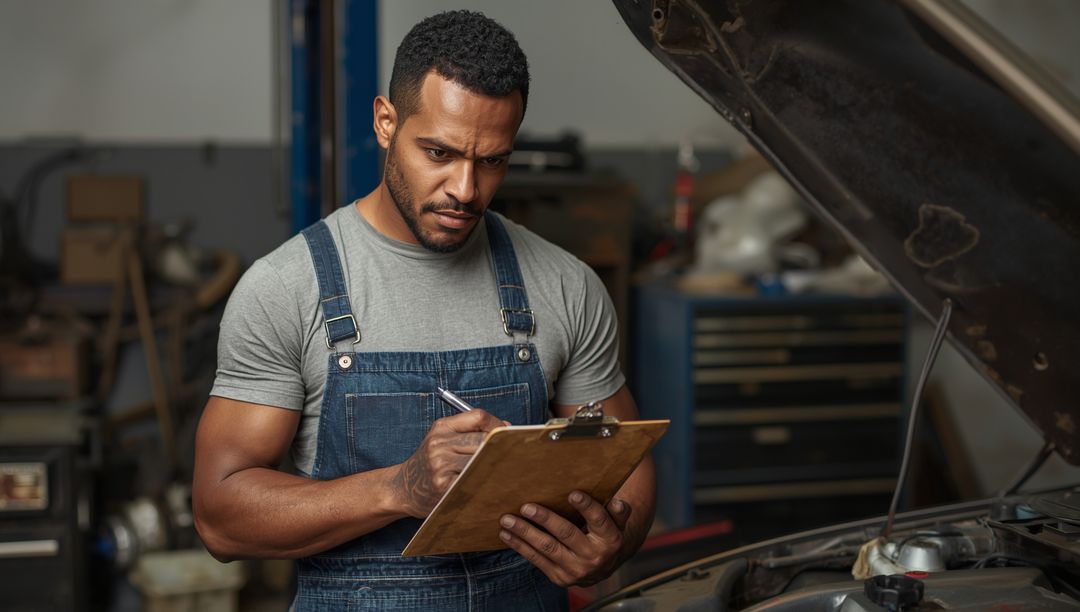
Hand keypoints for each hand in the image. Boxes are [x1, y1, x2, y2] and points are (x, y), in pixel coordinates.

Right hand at [394, 409, 504, 517]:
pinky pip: (474, 480)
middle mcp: (439, 444)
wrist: (402, 488)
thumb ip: (469, 430)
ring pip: (481, 460)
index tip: (507, 434)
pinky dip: (486, 482)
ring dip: (496, 466)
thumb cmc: (429, 463)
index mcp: (442, 427)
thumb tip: (506, 426)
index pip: (478, 417)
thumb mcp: (442, 438)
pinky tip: (491, 485)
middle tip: (515, 455)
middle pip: (483, 439)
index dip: (497, 425)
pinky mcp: (443, 486)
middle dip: (501, 447)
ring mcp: (440, 465)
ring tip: (506, 471)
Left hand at [498, 491, 633, 586]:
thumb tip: (619, 502)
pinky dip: (520, 547)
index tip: (573, 494)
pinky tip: (507, 535)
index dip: (586, 507)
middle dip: (545, 519)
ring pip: (547, 548)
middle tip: (526, 507)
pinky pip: (537, 560)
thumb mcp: (616, 522)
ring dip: (525, 533)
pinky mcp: (560, 578)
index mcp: (610, 539)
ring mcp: (576, 570)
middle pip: (567, 534)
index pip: (599, 520)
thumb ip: (618, 512)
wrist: (604, 566)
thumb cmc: (606, 534)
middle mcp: (594, 556)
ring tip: (507, 520)